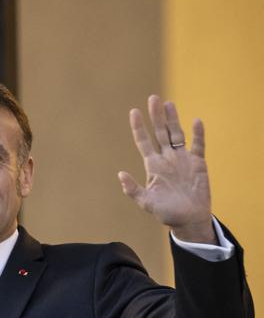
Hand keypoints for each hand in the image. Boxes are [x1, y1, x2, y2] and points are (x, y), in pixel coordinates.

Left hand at [118, 95, 213, 242]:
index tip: (133, 112)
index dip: (139, 127)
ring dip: (173, 119)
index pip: (144, 142)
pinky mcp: (198, 163)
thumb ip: (133, 189)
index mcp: (153, 166)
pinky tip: (196, 121)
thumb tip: (120, 174)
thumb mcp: (146, 202)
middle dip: (156, 116)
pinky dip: (198, 134)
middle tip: (153, 98)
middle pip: (161, 132)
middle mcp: (167, 158)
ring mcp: (182, 159)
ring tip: (169, 103)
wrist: (189, 219)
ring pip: (177, 134)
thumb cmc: (166, 213)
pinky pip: (198, 145)